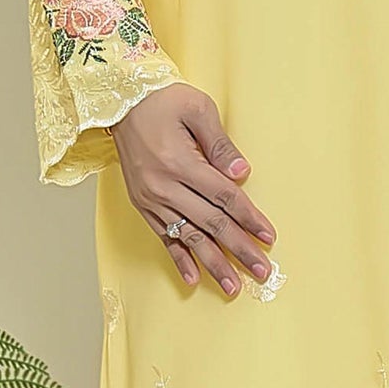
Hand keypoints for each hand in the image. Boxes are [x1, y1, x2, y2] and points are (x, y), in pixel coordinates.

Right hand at [113, 83, 276, 298]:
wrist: (120, 101)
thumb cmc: (163, 100)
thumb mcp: (197, 108)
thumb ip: (220, 144)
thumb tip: (243, 174)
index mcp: (180, 163)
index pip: (224, 198)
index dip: (249, 218)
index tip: (268, 237)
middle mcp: (164, 186)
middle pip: (210, 224)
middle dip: (239, 250)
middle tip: (262, 272)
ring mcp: (151, 199)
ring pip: (188, 238)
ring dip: (212, 264)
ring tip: (232, 286)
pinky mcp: (143, 205)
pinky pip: (163, 237)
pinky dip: (178, 259)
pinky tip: (192, 279)